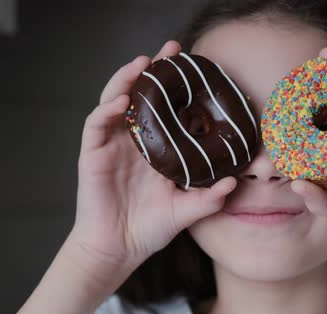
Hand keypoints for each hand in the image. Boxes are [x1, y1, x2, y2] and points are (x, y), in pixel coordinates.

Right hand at [69, 41, 235, 288]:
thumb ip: (208, 198)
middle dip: (154, 71)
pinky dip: (107, 109)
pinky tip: (121, 100)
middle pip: (141, 96)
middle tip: (172, 50)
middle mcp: (134, 141)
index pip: (166, 109)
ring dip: (127, 79)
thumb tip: (234, 183)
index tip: (196, 68)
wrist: (118, 249)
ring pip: (115, 100)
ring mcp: (111, 145)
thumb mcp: (185, 211)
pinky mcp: (92, 154)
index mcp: (156, 148)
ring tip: (144, 64)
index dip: (178, 88)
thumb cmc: (149, 229)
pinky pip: (96, 124)